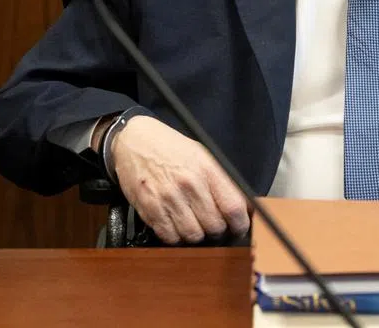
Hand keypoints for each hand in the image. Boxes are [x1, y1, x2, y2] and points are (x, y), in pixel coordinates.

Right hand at [110, 116, 250, 243]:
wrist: (135, 140)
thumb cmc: (172, 149)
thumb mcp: (203, 155)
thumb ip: (222, 181)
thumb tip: (243, 208)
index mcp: (207, 168)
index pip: (233, 207)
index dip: (240, 224)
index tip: (239, 228)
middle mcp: (189, 183)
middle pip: (215, 226)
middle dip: (218, 230)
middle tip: (213, 224)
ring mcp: (168, 197)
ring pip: (194, 235)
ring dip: (197, 234)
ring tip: (194, 223)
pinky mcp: (149, 209)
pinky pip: (170, 237)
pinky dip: (176, 236)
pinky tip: (176, 224)